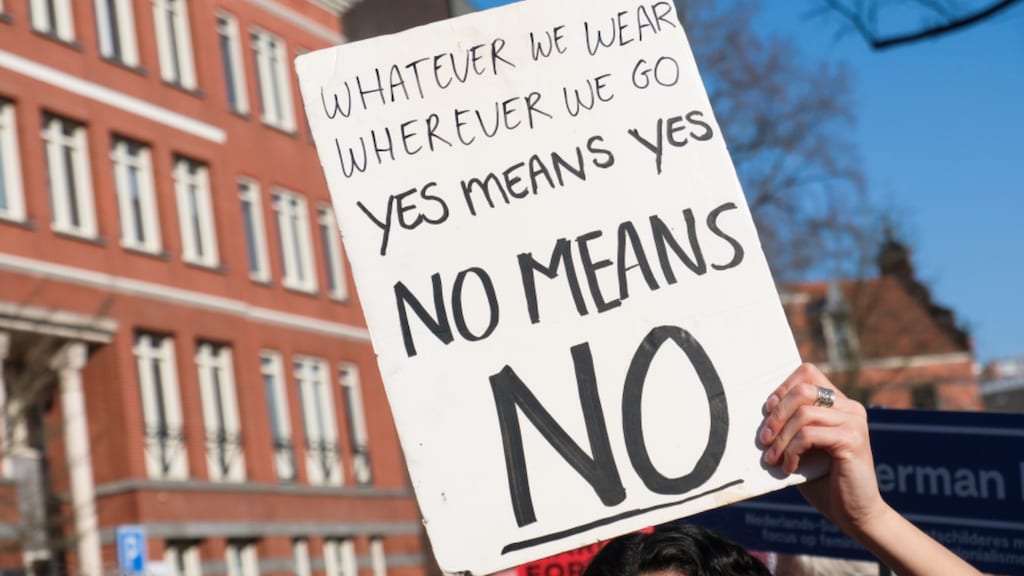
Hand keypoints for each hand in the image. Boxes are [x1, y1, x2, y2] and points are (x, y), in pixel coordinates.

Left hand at [759, 363, 886, 532]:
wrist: (855, 512)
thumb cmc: (823, 479)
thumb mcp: (802, 446)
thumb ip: (790, 425)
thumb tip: (762, 409)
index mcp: (839, 403)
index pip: (807, 372)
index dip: (782, 388)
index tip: (767, 412)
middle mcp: (850, 407)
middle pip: (803, 390)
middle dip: (776, 414)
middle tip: (764, 440)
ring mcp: (854, 422)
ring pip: (803, 413)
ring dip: (781, 438)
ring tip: (773, 458)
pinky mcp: (853, 440)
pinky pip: (809, 434)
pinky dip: (792, 451)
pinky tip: (789, 467)